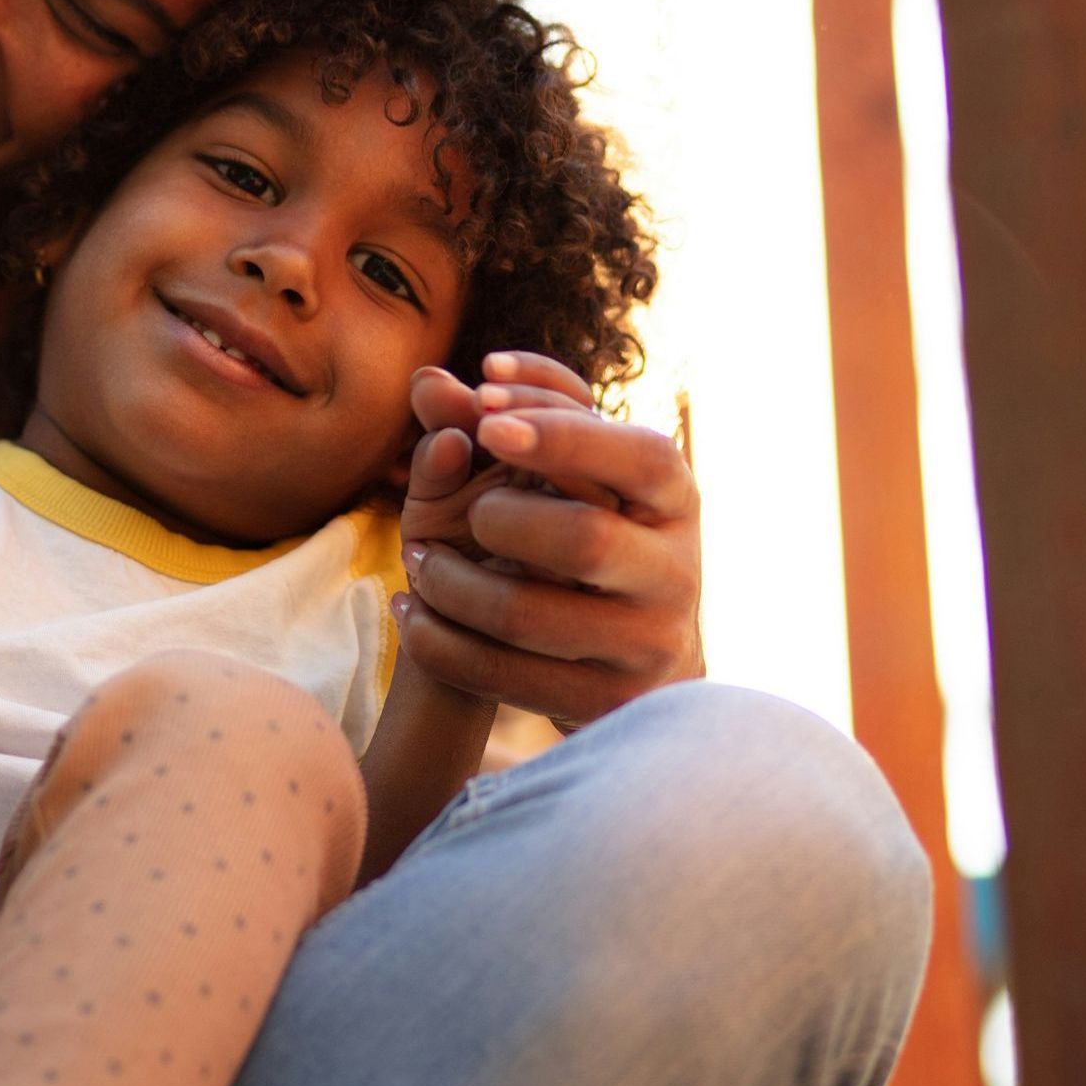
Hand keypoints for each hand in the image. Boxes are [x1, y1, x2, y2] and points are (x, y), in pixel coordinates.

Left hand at [396, 351, 702, 729]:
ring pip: (527, 613)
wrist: (632, 664)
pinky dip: (439, 641)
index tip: (483, 401)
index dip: (562, 428)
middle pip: (583, 540)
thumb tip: (425, 381)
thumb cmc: (579, 538)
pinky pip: (499, 675)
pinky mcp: (601, 704)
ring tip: (415, 557)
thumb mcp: (549, 477)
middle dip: (498, 516)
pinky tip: (410, 611)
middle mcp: (675, 572)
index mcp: (674, 500)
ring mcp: (644, 645)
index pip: (639, 455)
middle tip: (460, 510)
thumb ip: (488, 422)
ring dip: (451, 581)